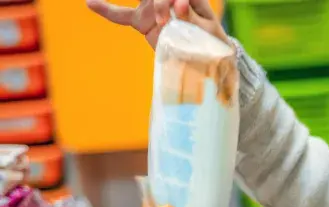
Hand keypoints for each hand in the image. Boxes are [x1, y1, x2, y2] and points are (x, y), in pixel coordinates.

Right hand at [86, 0, 229, 48]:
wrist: (208, 52)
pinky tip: (90, 3)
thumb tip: (178, 6)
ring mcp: (150, 8)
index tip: (181, 9)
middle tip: (172, 15)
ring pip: (145, 3)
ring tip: (165, 22)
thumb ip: (194, 18)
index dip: (173, 0)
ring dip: (155, 7)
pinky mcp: (142, 22)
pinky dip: (106, 10)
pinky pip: (121, 16)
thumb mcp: (209, 30)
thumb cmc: (211, 39)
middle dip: (162, 1)